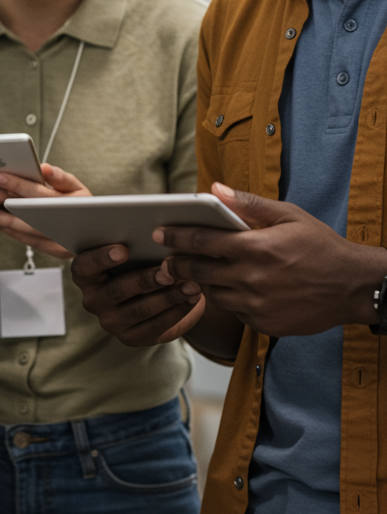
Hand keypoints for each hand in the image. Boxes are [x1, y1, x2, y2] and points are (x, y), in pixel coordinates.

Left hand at [0, 163, 91, 256]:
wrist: (97, 234)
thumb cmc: (82, 204)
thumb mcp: (77, 187)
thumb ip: (60, 177)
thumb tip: (44, 168)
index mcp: (78, 202)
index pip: (42, 193)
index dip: (20, 185)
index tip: (1, 177)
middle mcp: (74, 223)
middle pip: (35, 213)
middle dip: (10, 204)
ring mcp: (68, 241)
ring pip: (32, 231)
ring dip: (9, 222)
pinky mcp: (60, 252)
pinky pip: (33, 242)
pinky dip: (17, 233)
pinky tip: (4, 225)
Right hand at [73, 243, 204, 345]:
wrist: (149, 294)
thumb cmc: (137, 262)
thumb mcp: (130, 251)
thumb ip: (131, 242)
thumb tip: (151, 230)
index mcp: (85, 275)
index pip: (83, 266)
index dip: (101, 258)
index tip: (123, 249)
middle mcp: (92, 300)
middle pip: (117, 290)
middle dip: (146, 280)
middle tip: (170, 270)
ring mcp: (110, 321)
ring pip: (140, 309)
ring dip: (169, 296)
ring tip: (191, 285)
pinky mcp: (130, 337)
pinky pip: (155, 326)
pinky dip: (177, 312)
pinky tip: (193, 300)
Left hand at [156, 182, 386, 336]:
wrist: (354, 287)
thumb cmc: (321, 246)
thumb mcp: (289, 216)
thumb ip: (248, 204)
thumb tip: (214, 189)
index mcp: (255, 247)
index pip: (201, 241)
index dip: (175, 236)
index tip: (159, 233)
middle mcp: (251, 278)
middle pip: (197, 271)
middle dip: (176, 263)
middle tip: (166, 259)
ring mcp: (256, 304)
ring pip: (211, 293)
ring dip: (200, 283)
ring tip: (194, 272)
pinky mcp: (262, 323)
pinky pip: (232, 310)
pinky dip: (226, 299)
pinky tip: (228, 288)